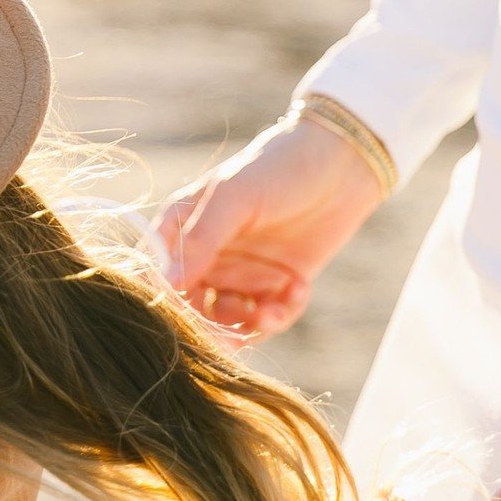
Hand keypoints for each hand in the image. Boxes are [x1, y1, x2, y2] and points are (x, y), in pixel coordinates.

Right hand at [154, 116, 383, 337]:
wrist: (343, 162)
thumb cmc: (278, 168)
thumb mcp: (234, 199)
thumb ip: (199, 241)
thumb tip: (166, 285)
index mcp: (179, 231)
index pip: (157, 278)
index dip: (167, 303)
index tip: (188, 318)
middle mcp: (203, 257)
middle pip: (189, 309)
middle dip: (210, 328)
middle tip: (234, 338)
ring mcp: (237, 273)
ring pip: (226, 322)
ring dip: (247, 326)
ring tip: (272, 311)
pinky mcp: (272, 286)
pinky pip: (264, 319)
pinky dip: (279, 314)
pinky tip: (299, 289)